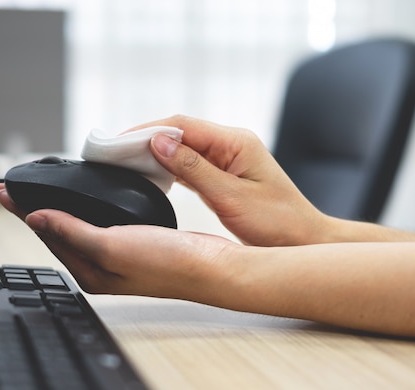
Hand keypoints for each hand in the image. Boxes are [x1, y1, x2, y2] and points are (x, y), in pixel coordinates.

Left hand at [0, 185, 252, 307]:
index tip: (5, 191)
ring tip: (43, 192)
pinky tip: (87, 201)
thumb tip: (36, 218)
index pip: (46, 236)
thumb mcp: (112, 246)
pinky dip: (86, 209)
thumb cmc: (168, 262)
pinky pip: (100, 223)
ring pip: (77, 228)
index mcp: (90, 272)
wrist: (212, 265)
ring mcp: (117, 256)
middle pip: (57, 232)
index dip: (24, 211)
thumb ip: (72, 232)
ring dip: (59, 208)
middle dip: (35, 210)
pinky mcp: (134, 244)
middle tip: (14, 190)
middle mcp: (100, 266)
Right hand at [133, 115, 327, 245]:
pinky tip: (149, 174)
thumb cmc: (277, 222)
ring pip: (181, 147)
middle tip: (112, 153)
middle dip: (144, 139)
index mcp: (236, 141)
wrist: (303, 240)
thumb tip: (158, 142)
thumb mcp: (231, 197)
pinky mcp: (223, 173)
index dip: (146, 130)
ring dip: (154, 153)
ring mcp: (227, 158)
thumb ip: (193, 168)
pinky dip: (167, 167)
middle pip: (179, 132)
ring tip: (123, 163)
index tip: (117, 142)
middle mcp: (230, 144)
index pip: (182, 125)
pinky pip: (189, 163)